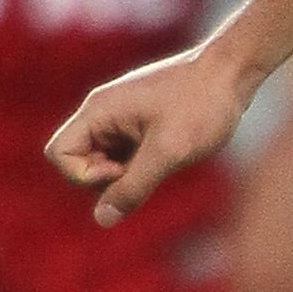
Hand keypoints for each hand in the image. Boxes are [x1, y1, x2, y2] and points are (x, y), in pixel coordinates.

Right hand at [45, 43, 246, 225]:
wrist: (233, 71)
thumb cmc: (202, 105)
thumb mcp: (168, 152)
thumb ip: (133, 187)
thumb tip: (103, 219)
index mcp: (99, 111)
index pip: (59, 154)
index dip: (85, 175)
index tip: (123, 170)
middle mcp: (103, 113)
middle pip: (79, 161)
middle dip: (107, 178)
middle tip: (148, 167)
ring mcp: (121, 118)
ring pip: (104, 162)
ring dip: (127, 174)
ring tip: (164, 159)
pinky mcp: (139, 125)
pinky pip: (124, 156)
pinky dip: (141, 166)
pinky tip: (171, 155)